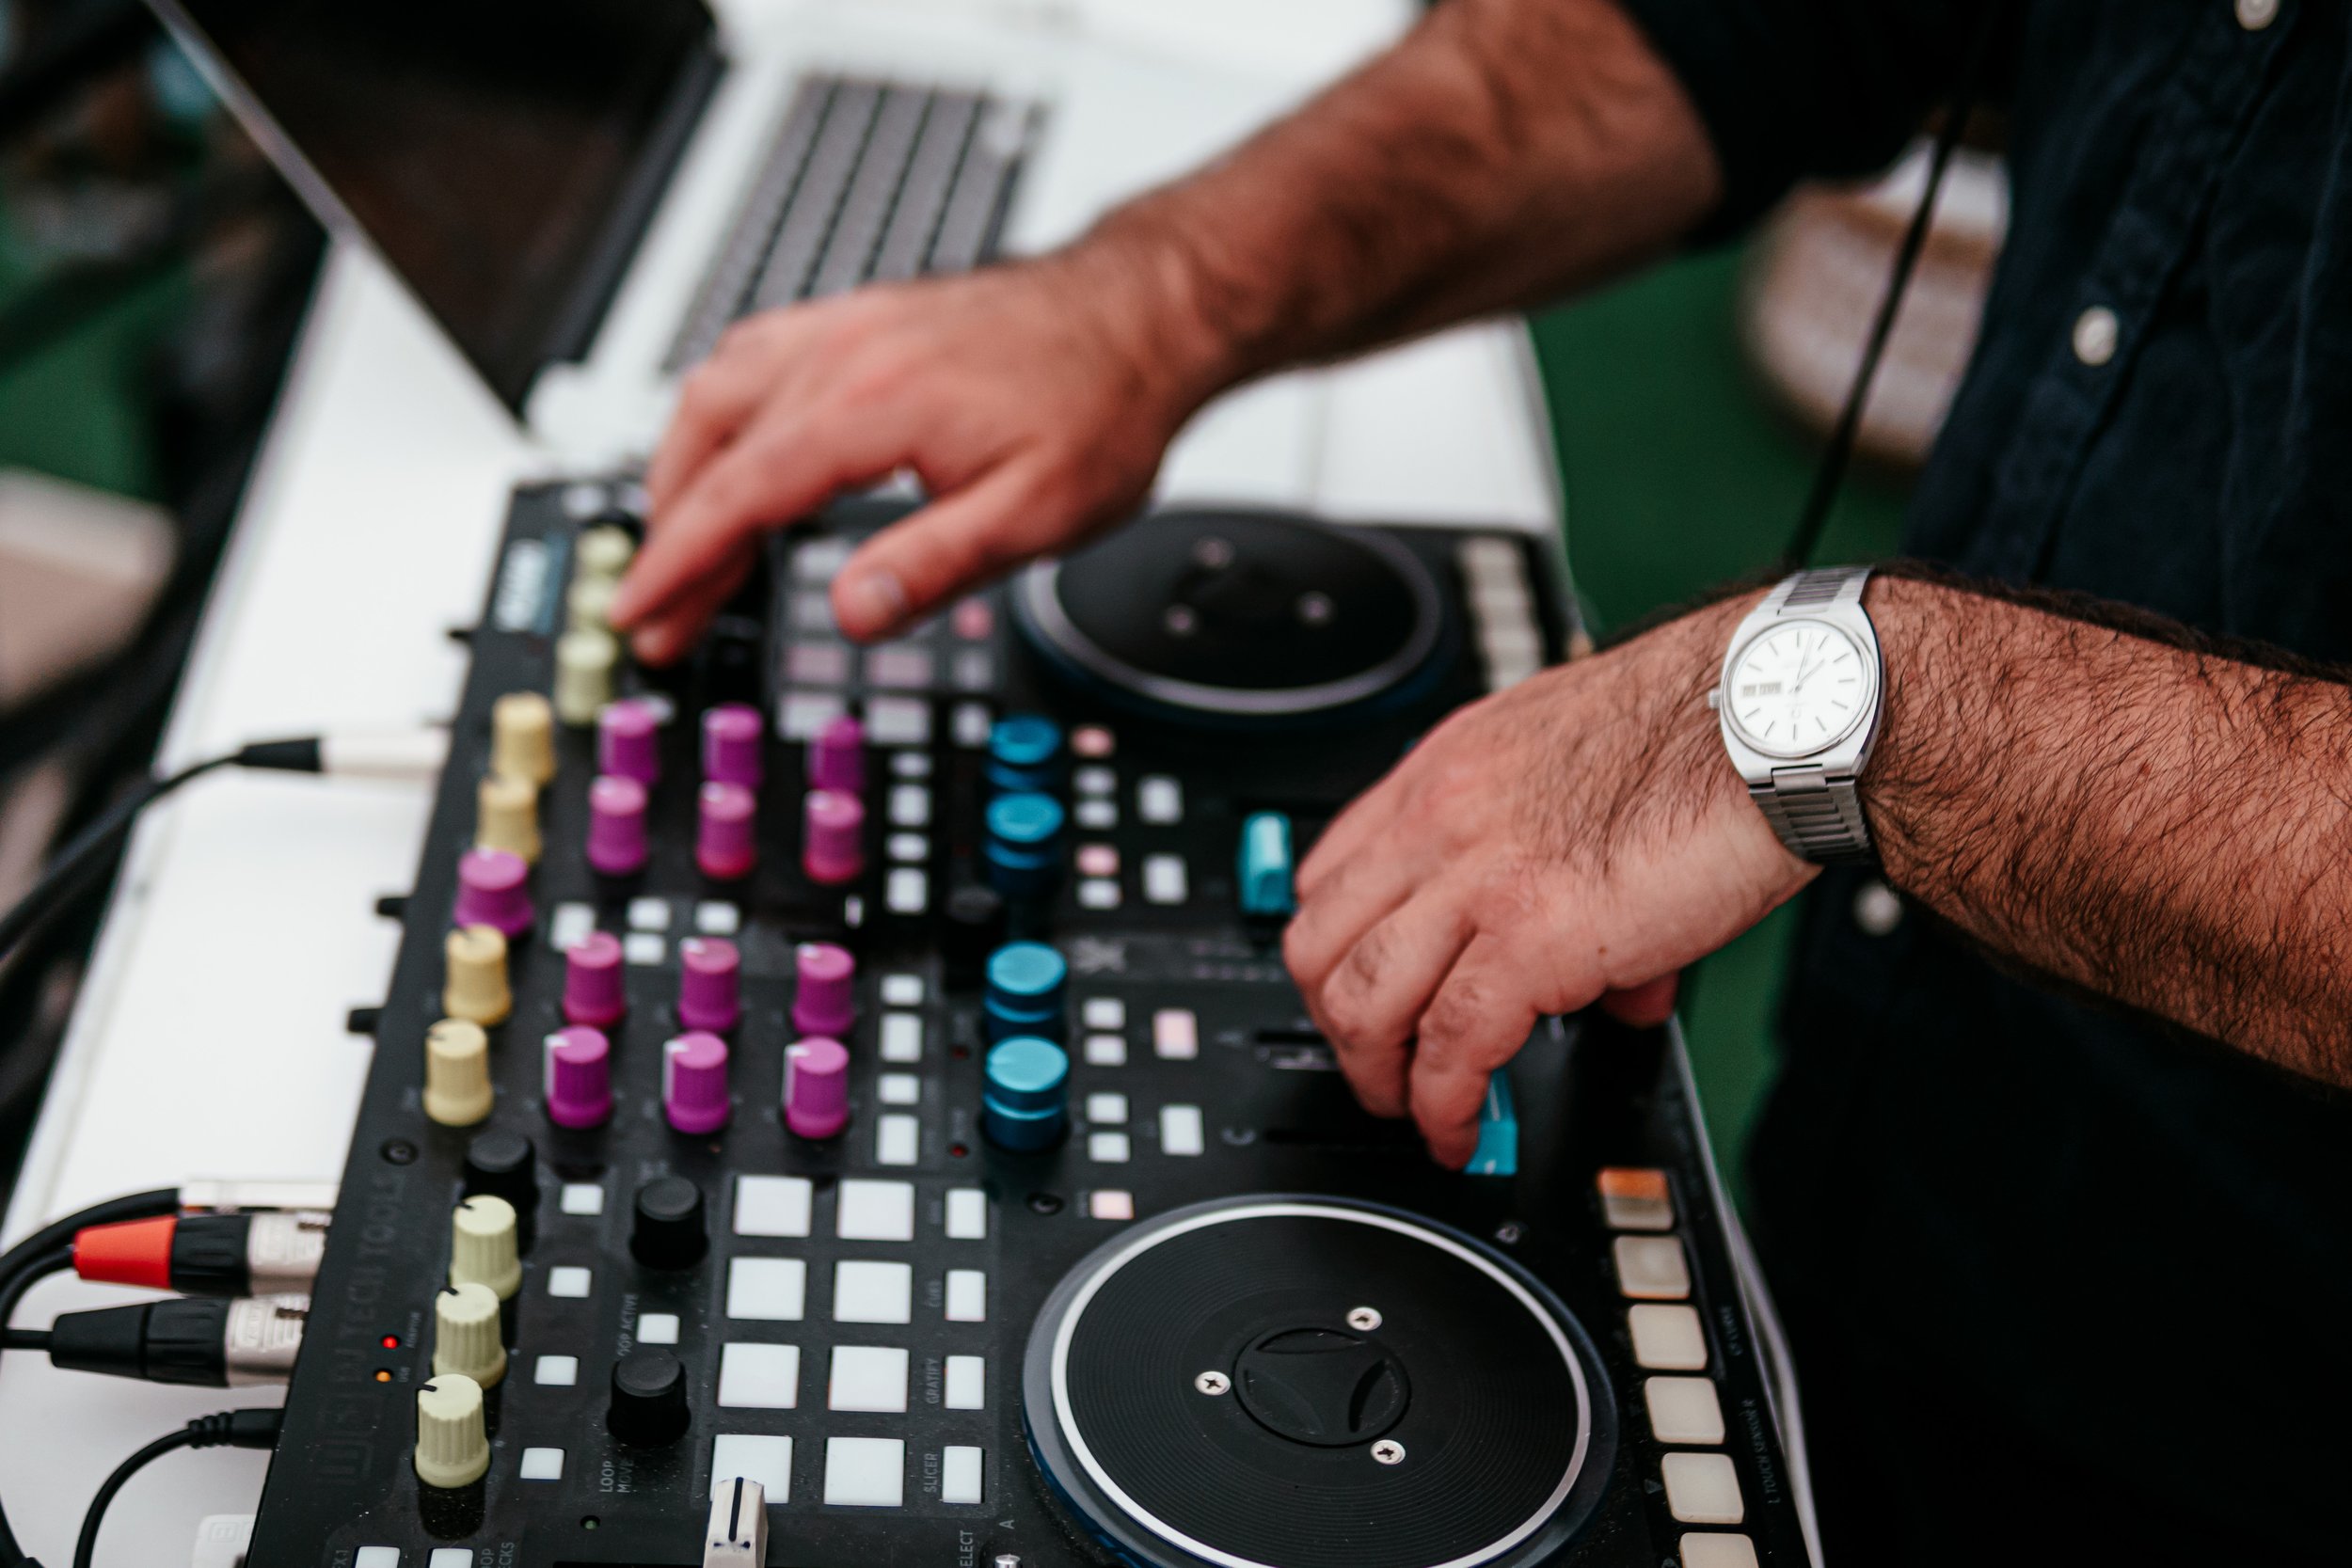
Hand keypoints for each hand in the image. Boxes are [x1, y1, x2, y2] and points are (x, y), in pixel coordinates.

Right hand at [609, 245, 1227, 661]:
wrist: (1144, 314)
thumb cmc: (1104, 405)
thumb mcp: (1036, 514)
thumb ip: (935, 567)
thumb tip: (854, 614)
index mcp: (874, 405)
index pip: (740, 495)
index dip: (678, 563)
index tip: (640, 613)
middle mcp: (844, 352)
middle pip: (711, 444)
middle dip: (668, 535)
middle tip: (656, 609)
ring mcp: (847, 326)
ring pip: (718, 391)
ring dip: (681, 470)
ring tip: (674, 545)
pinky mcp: (861, 319)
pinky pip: (753, 359)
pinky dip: (717, 415)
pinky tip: (723, 449)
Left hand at [1282, 593, 1813, 1165]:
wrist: (1773, 730)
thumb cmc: (1709, 740)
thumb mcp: (1588, 779)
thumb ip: (1566, 870)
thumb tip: (1612, 985)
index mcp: (1447, 771)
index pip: (1331, 872)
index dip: (1336, 949)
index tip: (1359, 991)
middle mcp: (1440, 819)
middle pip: (1318, 943)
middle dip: (1335, 1024)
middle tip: (1374, 1065)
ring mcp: (1475, 879)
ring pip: (1359, 1001)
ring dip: (1375, 1076)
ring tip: (1412, 1111)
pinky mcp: (1531, 940)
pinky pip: (1450, 1046)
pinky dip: (1444, 1106)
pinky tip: (1465, 1129)